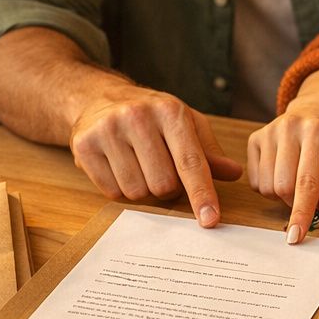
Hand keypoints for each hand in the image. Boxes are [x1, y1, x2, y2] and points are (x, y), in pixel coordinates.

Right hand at [69, 84, 242, 225]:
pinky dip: (120, 189)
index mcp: (169, 111)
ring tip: (139, 164)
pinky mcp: (84, 146)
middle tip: (161, 168)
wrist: (100, 98)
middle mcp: (137, 117)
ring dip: (144, 189)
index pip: (190, 162)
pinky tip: (119, 165)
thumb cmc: (152, 115)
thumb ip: (209, 151)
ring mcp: (107, 131)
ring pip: (137, 192)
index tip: (210, 220)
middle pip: (164, 185)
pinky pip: (112, 193)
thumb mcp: (186, 123)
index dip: (201, 194)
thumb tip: (234, 173)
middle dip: (168, 188)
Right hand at [247, 91, 318, 243]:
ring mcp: (268, 132)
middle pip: (283, 187)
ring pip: (268, 187)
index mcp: (317, 132)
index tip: (296, 236)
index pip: (307, 181)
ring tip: (296, 179)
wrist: (316, 106)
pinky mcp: (254, 138)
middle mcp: (289, 128)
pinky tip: (282, 171)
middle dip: (295, 203)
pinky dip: (270, 187)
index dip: (301, 212)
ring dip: (282, 196)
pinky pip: (256, 181)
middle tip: (308, 196)